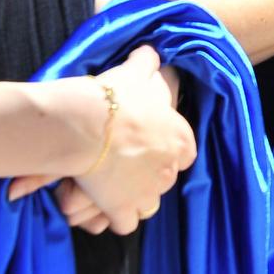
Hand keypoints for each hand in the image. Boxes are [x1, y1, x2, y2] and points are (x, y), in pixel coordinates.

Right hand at [23, 46, 196, 236]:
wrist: (87, 123)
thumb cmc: (116, 97)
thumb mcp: (136, 72)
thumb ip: (147, 63)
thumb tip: (150, 50)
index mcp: (181, 139)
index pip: (185, 153)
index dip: (168, 150)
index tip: (151, 146)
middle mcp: (170, 169)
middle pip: (167, 179)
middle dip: (151, 175)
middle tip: (129, 166)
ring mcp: (147, 191)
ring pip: (151, 204)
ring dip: (138, 199)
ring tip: (119, 188)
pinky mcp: (122, 208)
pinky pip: (127, 223)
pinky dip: (118, 218)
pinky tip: (108, 206)